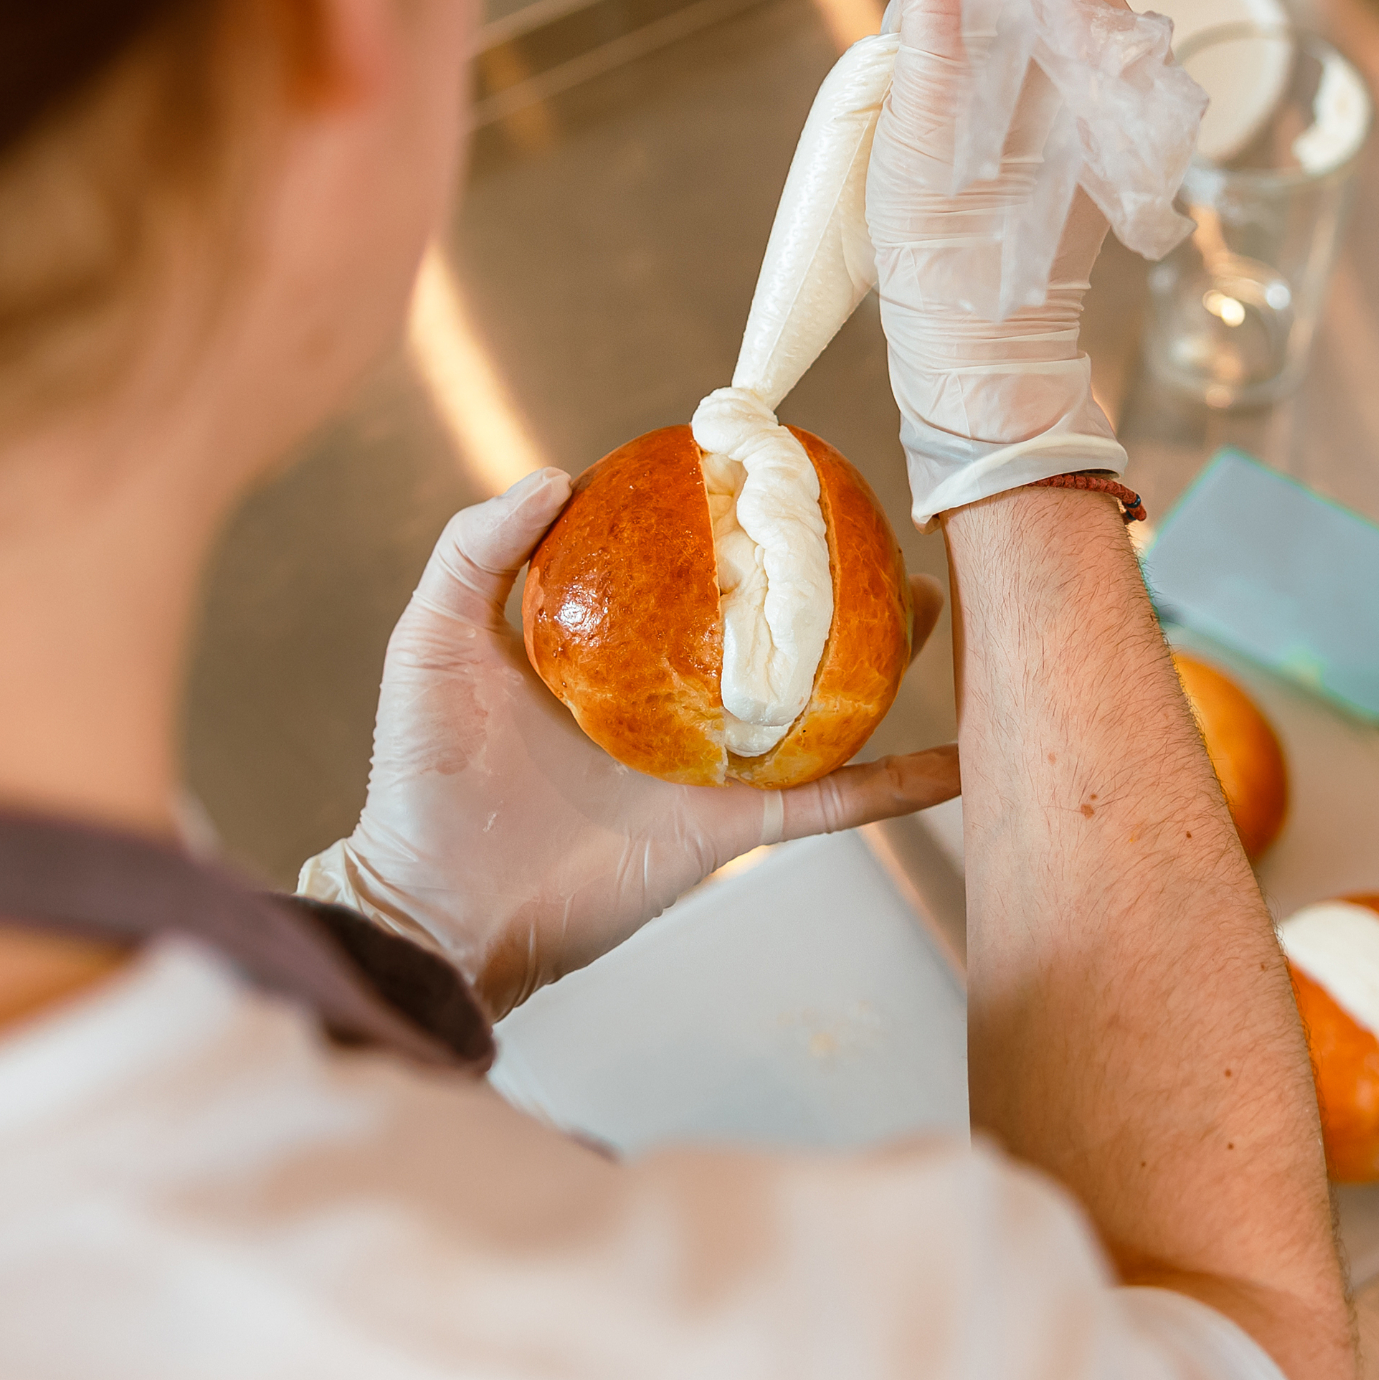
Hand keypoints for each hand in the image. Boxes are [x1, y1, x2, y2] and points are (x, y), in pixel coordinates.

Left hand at [305, 472, 953, 1017]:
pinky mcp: (730, 825)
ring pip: (813, 701)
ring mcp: (705, 760)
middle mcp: (666, 696)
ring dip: (877, 661)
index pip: (679, 568)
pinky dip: (894, 786)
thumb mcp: (432, 642)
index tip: (770, 469)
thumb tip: (558, 473)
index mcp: (605, 646)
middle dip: (825, 580)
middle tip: (877, 531)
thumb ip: (475, 551)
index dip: (723, 521)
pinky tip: (957, 764)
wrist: (440, 910)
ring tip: (935, 609)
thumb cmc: (421, 780)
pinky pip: (827, 800)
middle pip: (765, 625)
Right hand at [868, 0, 1137, 521]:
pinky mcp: (1085, 125)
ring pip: (1018, 8)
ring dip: (972, 43)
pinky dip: (988, 82)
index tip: (932, 28)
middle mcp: (1116, 47)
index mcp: (1091, 24)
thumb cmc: (950, 238)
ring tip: (952, 122)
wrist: (985, 351)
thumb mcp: (927, 101)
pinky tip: (972, 141)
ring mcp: (1103, 87)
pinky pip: (1026, 61)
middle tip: (939, 91)